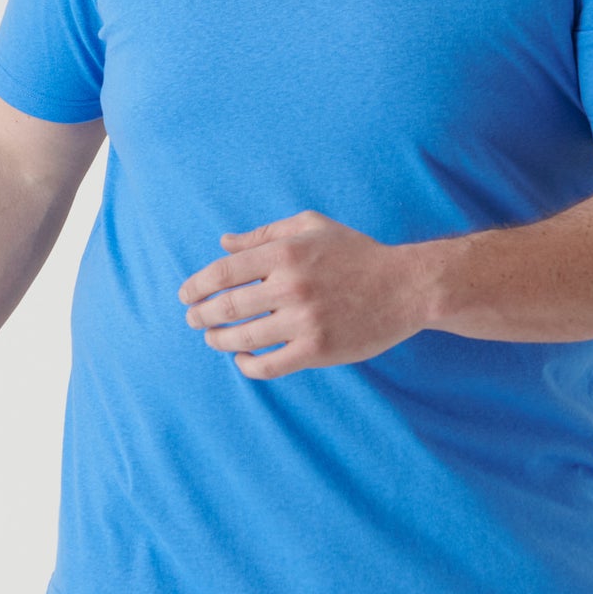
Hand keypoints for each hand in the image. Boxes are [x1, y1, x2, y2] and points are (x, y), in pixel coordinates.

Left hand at [178, 210, 426, 379]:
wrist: (406, 286)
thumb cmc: (356, 253)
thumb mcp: (312, 227)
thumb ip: (265, 233)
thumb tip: (222, 243)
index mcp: (285, 251)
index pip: (222, 272)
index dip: (196, 286)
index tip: (186, 295)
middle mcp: (290, 285)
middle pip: (226, 306)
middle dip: (199, 316)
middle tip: (192, 319)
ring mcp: (303, 320)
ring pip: (242, 338)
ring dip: (218, 340)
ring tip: (211, 339)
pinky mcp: (317, 350)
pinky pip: (268, 366)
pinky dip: (246, 365)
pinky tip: (242, 358)